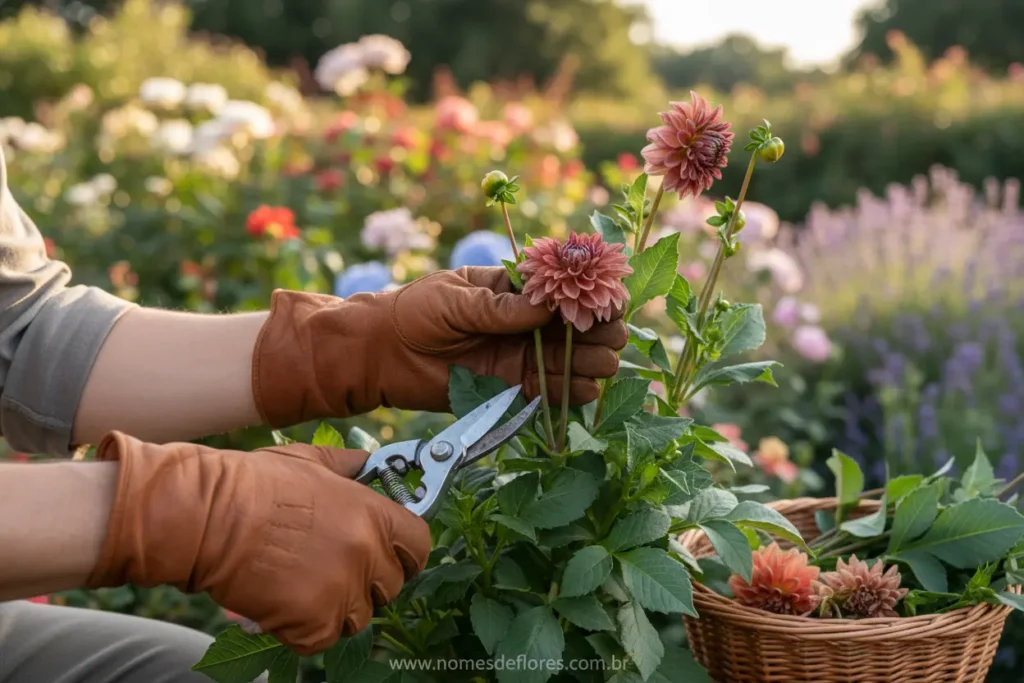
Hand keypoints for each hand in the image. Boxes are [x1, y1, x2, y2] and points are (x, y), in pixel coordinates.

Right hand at [85, 432, 430, 654]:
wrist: (208, 517)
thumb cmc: (255, 485)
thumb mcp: (313, 462)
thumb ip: (352, 468)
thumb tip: (375, 464)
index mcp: (373, 515)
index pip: (419, 545)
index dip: (406, 552)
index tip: (392, 553)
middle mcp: (366, 554)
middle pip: (392, 586)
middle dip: (368, 581)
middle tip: (333, 570)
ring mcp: (342, 591)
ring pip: (358, 616)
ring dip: (335, 607)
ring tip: (301, 583)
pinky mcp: (312, 623)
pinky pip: (323, 638)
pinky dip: (303, 628)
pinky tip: (281, 601)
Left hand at [252, 266, 627, 426]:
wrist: (383, 354)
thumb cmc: (414, 312)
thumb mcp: (454, 298)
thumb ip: (498, 306)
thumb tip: (544, 307)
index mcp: (515, 288)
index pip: (563, 287)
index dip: (589, 292)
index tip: (604, 300)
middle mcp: (526, 322)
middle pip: (577, 325)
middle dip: (597, 329)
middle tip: (606, 335)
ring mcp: (523, 355)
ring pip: (572, 359)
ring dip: (592, 361)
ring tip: (602, 364)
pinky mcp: (513, 387)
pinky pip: (551, 391)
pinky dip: (571, 391)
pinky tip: (585, 388)